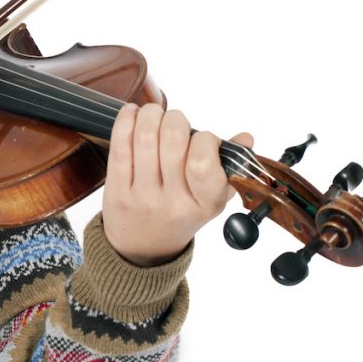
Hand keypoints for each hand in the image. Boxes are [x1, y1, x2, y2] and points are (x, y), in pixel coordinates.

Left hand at [102, 103, 253, 266]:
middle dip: (175, 119)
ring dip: (150, 115)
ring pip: (145, 139)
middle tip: (174, 120)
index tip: (201, 137)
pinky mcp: (116, 192)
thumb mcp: (210, 200)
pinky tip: (131, 112)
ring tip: (153, 112)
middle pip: (173, 141)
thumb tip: (246, 138)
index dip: (204, 139)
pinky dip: (125, 122)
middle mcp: (174, 201)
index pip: (205, 161)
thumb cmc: (180, 215)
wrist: (143, 249)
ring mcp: (143, 197)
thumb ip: (230, 168)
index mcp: (204, 203)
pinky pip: (119, 148)